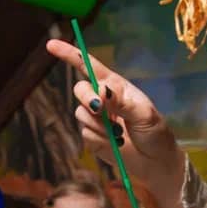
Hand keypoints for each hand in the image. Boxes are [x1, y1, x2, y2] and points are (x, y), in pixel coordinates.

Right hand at [45, 39, 186, 201]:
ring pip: (81, 113)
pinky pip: (85, 134)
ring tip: (119, 133)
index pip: (88, 65)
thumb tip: (101, 92)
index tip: (51, 45)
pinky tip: (115, 143)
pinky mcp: (92, 137)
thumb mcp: (144, 114)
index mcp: (115, 86)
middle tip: (100, 108)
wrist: (155, 162)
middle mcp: (102, 99)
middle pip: (80, 89)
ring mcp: (95, 119)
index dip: (69, 54)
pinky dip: (100, 139)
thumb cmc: (155, 132)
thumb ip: (121, 102)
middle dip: (87, 98)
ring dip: (99, 124)